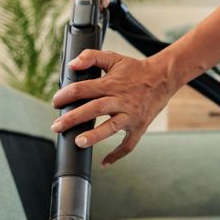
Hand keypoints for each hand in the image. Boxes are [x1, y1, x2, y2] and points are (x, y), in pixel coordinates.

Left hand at [51, 50, 178, 166]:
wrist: (163, 78)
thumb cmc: (136, 70)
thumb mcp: (114, 58)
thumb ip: (91, 57)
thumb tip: (72, 64)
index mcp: (111, 84)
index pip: (83, 89)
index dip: (66, 95)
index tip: (56, 103)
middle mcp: (120, 101)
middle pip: (93, 109)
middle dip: (73, 118)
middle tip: (56, 127)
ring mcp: (130, 116)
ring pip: (111, 127)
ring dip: (94, 136)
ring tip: (78, 142)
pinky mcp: (139, 127)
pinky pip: (128, 144)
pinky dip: (117, 155)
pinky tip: (105, 163)